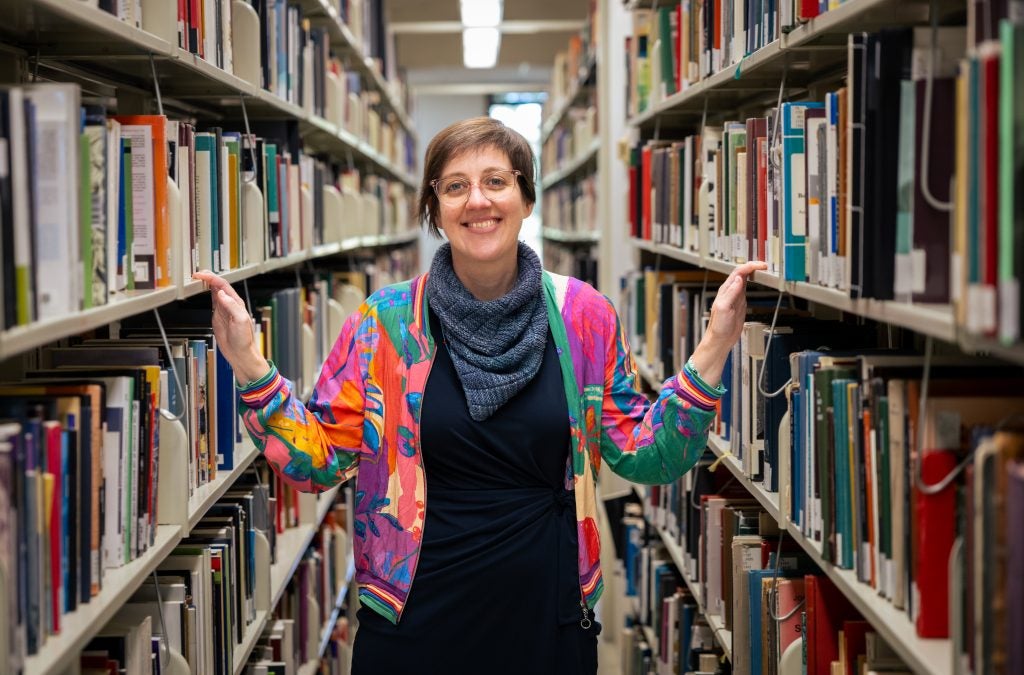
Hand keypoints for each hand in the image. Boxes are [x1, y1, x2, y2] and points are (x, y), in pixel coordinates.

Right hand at [193, 270, 270, 383]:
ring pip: (215, 291)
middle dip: (208, 277)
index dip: (211, 277)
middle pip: (218, 285)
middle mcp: (230, 304)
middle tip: (196, 273)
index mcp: (237, 303)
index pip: (223, 285)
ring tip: (198, 277)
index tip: (200, 275)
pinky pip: (212, 300)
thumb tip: (221, 293)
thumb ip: (232, 306)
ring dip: (207, 283)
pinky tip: (203, 289)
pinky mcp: (218, 316)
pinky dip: (206, 293)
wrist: (240, 354)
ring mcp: (224, 309)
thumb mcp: (240, 321)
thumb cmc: (244, 340)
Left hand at [688, 261, 767, 386]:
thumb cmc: (719, 326)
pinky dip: (753, 282)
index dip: (750, 266)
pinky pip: (747, 288)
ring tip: (763, 268)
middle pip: (741, 272)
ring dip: (753, 272)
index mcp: (725, 290)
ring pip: (744, 279)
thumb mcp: (724, 308)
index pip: (738, 272)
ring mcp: (735, 296)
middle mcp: (730, 291)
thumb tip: (739, 278)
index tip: (761, 266)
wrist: (721, 340)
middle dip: (753, 266)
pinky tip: (757, 280)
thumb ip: (731, 293)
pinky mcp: (740, 302)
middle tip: (765, 265)